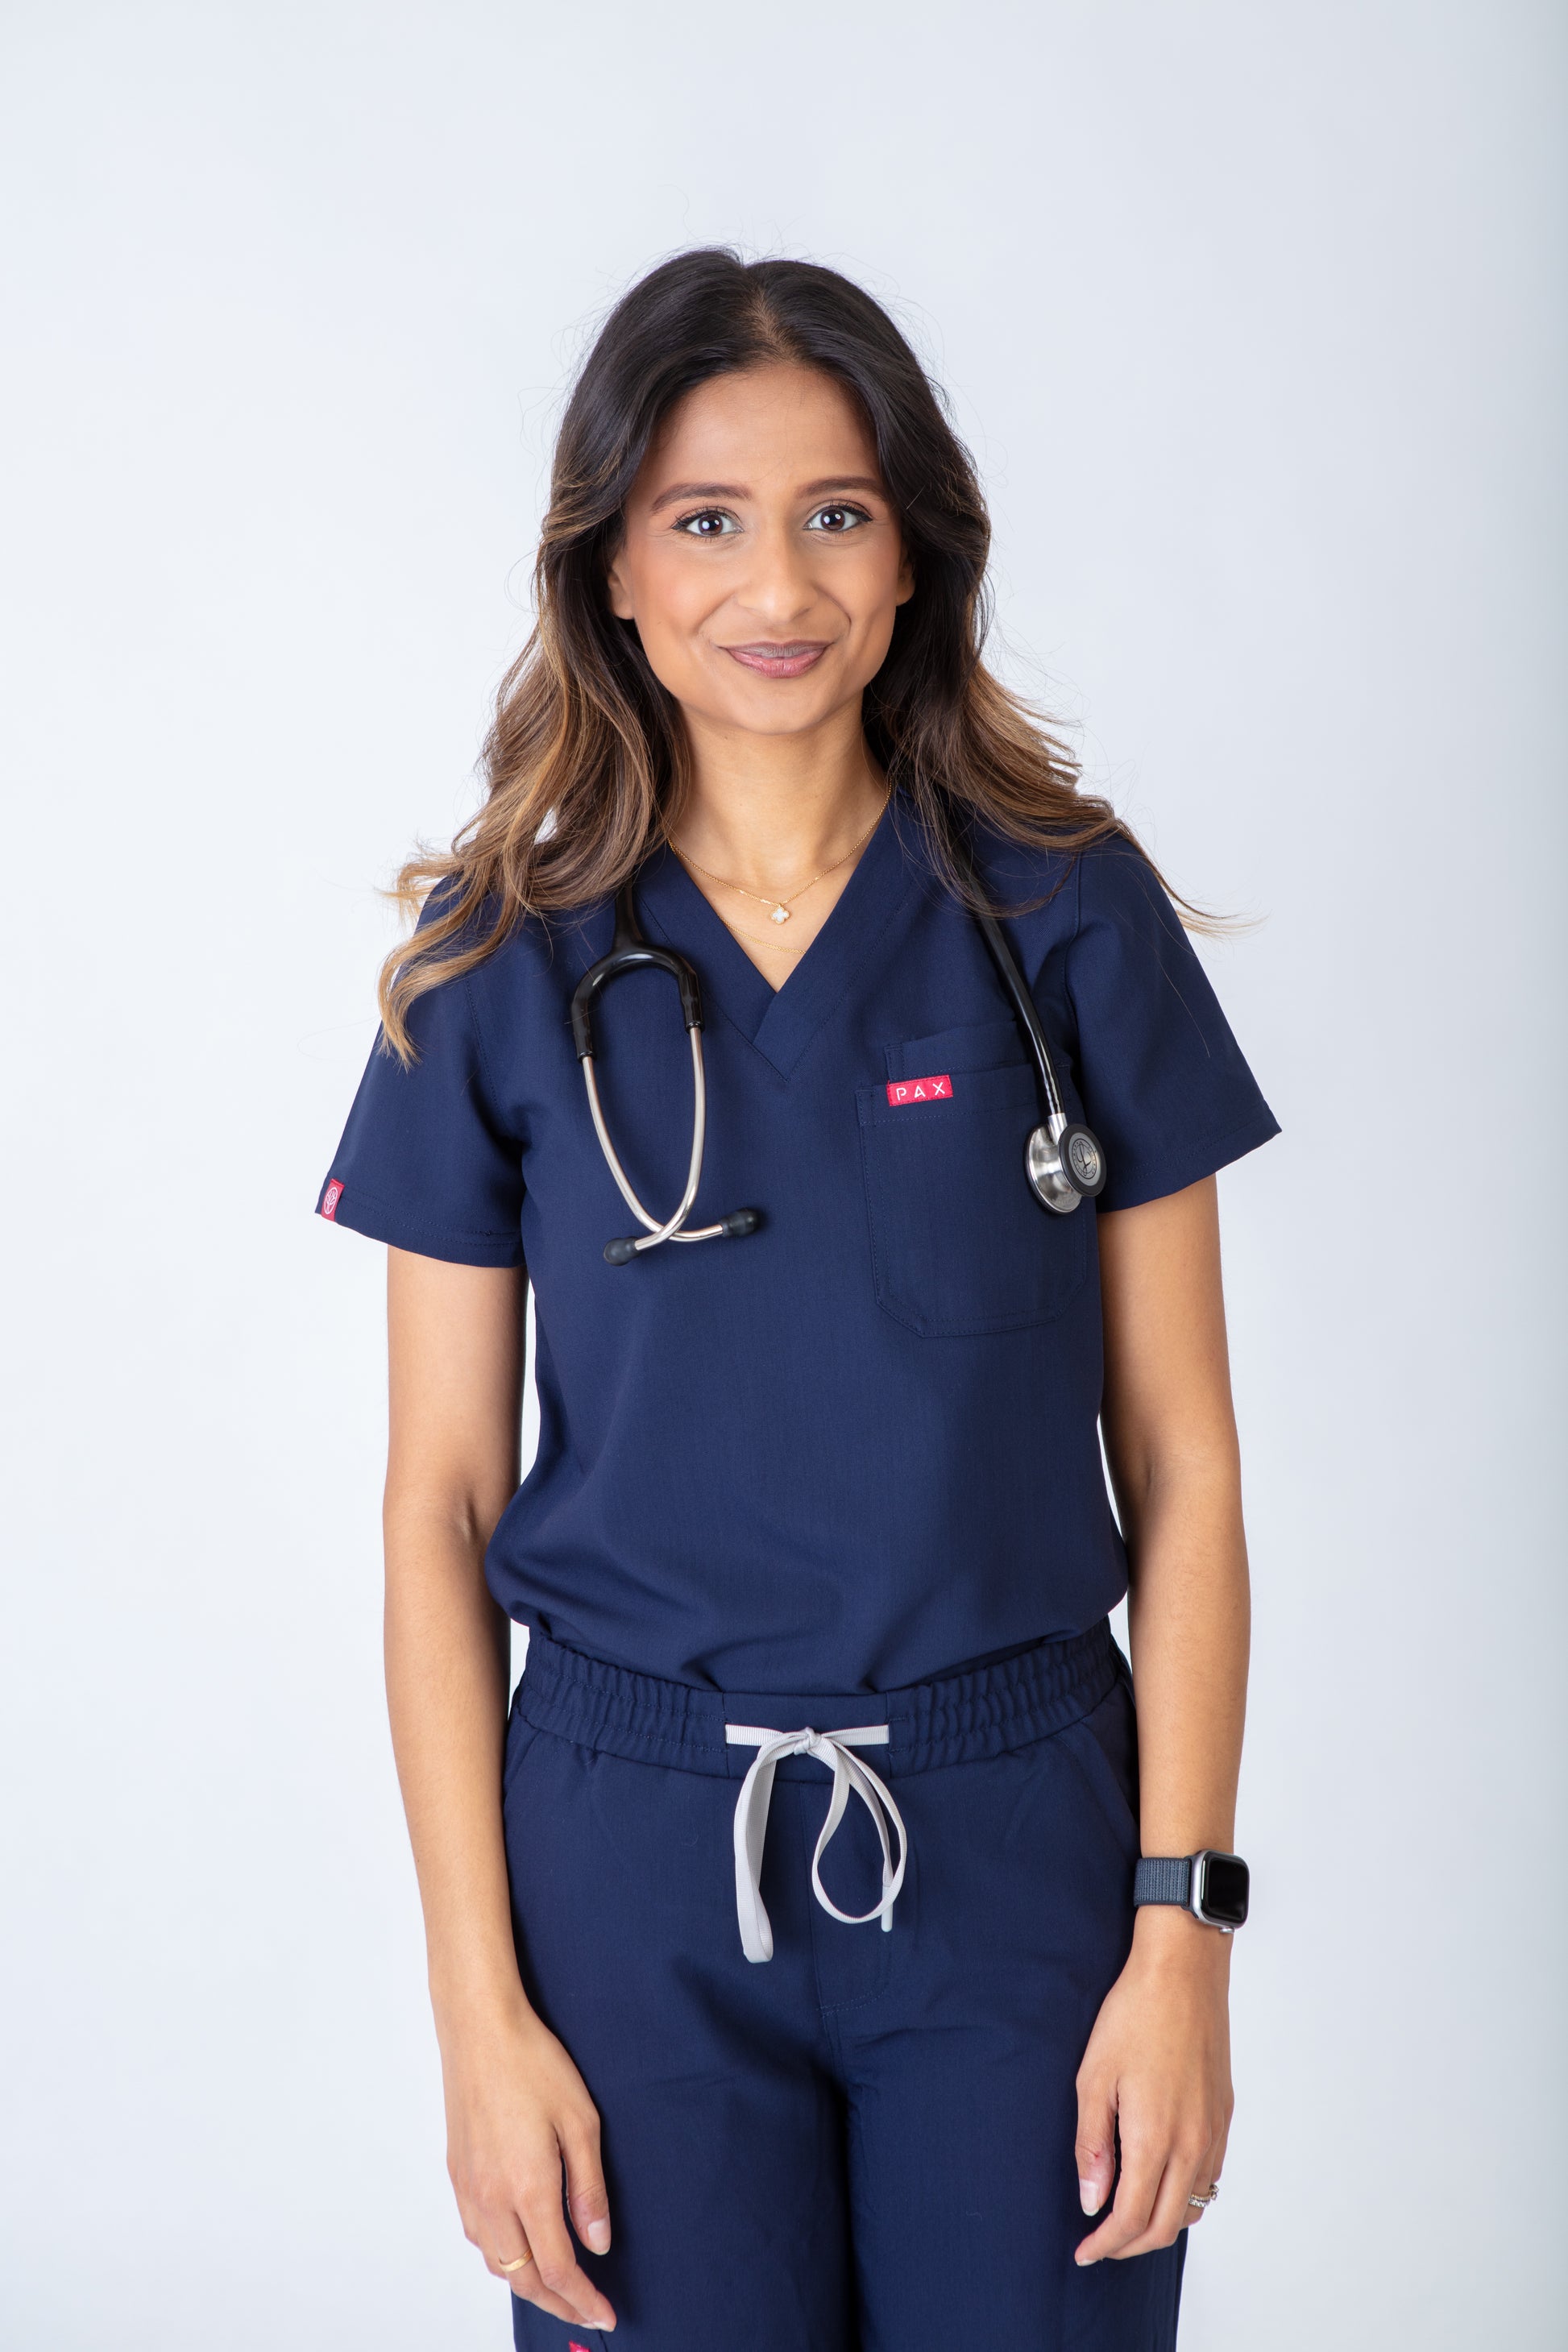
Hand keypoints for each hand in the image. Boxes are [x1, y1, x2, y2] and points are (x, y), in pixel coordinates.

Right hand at [440, 1995, 616, 2331]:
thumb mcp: (581, 2121)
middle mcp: (492, 2199)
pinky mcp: (457, 2174)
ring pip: (496, 2263)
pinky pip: (478, 2236)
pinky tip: (520, 2247)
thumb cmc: (534, 2064)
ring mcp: (469, 2189)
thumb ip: (589, 2189)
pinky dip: (502, 2257)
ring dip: (528, 2284)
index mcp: (528, 2189)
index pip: (558, 2268)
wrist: (480, 2030)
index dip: (583, 2299)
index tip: (606, 2315)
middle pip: (523, 2278)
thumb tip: (598, 2245)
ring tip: (559, 2286)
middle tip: (587, 2311)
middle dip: (558, 2303)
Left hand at [1073, 1908, 1232, 2264]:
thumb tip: (1092, 2200)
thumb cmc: (1133, 2016)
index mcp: (1155, 2138)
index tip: (1083, 2252)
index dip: (1105, 2244)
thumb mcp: (1094, 2077)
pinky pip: (1209, 2178)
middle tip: (1100, 2243)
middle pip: (1166, 2226)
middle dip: (1130, 2245)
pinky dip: (1185, 2198)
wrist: (1183, 1973)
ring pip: (1193, 2207)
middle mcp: (1192, 2145)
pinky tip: (1161, 2183)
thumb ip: (1092, 2145)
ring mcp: (1213, 2132)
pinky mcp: (1224, 2116)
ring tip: (1126, 2218)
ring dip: (1160, 2224)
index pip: (1132, 2218)